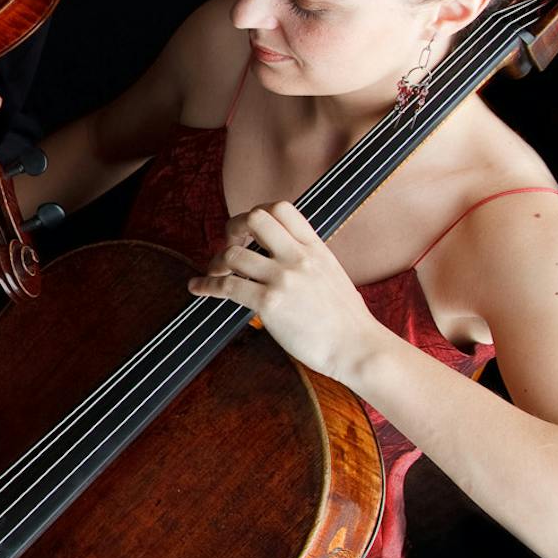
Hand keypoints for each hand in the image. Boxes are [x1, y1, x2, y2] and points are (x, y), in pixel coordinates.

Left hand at [187, 202, 387, 381]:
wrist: (359, 349)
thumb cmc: (347, 320)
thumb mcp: (332, 274)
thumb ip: (307, 260)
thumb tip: (282, 255)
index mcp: (316, 248)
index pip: (282, 208)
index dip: (257, 212)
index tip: (248, 230)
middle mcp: (299, 257)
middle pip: (255, 218)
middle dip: (233, 228)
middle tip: (230, 246)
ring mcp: (284, 279)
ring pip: (233, 254)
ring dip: (217, 263)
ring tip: (216, 274)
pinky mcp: (270, 303)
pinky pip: (226, 286)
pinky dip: (206, 286)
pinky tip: (198, 288)